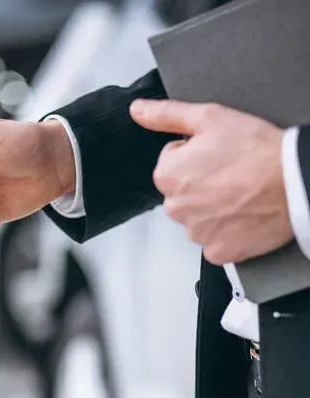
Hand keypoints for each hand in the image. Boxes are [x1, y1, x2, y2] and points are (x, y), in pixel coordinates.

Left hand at [131, 99, 289, 264]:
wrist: (296, 181)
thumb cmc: (257, 149)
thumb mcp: (209, 118)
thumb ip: (167, 115)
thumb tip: (138, 111)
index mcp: (167, 176)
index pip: (171, 163)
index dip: (196, 155)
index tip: (218, 154)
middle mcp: (175, 208)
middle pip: (182, 192)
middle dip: (201, 183)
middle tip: (232, 173)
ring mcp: (196, 233)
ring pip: (198, 217)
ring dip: (213, 208)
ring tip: (241, 193)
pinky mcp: (217, 251)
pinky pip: (215, 240)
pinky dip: (227, 231)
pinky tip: (243, 215)